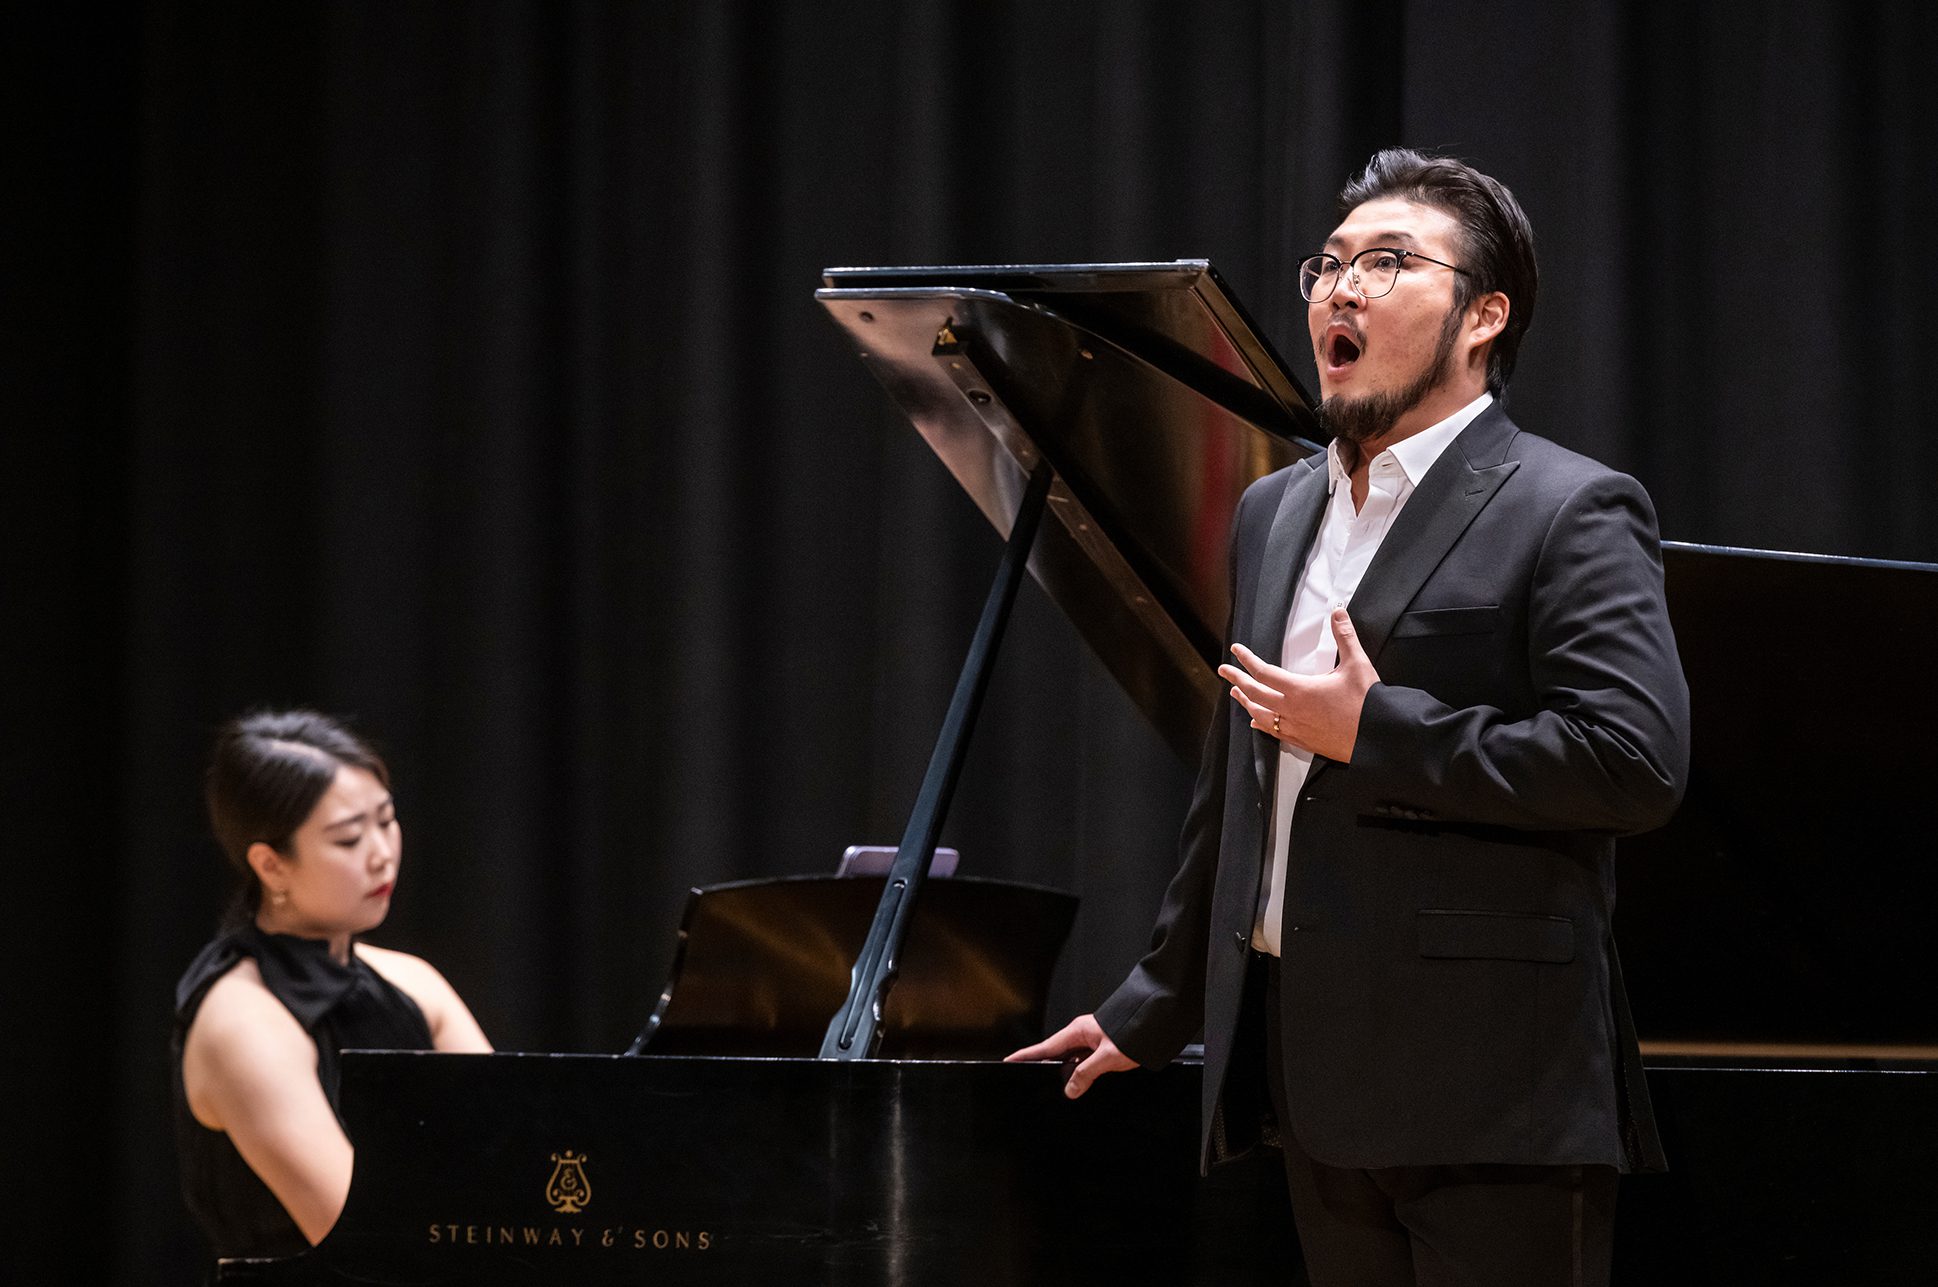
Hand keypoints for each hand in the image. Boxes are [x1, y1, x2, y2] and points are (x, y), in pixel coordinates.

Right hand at [1005, 1013, 1138, 1099]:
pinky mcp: (1104, 1046)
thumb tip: (1070, 1089)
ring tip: (1060, 1087)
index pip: (1045, 1047)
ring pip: (1073, 1059)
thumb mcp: (1108, 1057)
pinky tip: (1083, 1083)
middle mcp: (1083, 1034)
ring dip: (1069, 1072)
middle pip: (1058, 1054)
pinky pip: (1086, 1061)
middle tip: (1031, 1080)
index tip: (1010, 1060)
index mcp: (1078, 1031)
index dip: (1026, 1055)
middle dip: (1045, 1067)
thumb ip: (1086, 1073)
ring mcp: (1093, 1040)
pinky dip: (1082, 1071)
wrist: (1157, 1021)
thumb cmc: (1134, 1031)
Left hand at [1217, 607, 1377, 762]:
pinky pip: (1274, 732)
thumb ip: (1344, 636)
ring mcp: (1295, 729)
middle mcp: (1291, 711)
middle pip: (1255, 693)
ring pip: (1261, 716)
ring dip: (1246, 703)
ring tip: (1236, 694)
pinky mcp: (1303, 741)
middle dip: (1236, 680)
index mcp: (1300, 690)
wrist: (1378, 738)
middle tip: (1223, 670)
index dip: (1246, 659)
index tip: (1236, 650)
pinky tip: (1256, 723)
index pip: (1263, 672)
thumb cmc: (1368, 702)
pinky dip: (1261, 724)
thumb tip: (1338, 612)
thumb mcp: (1357, 664)